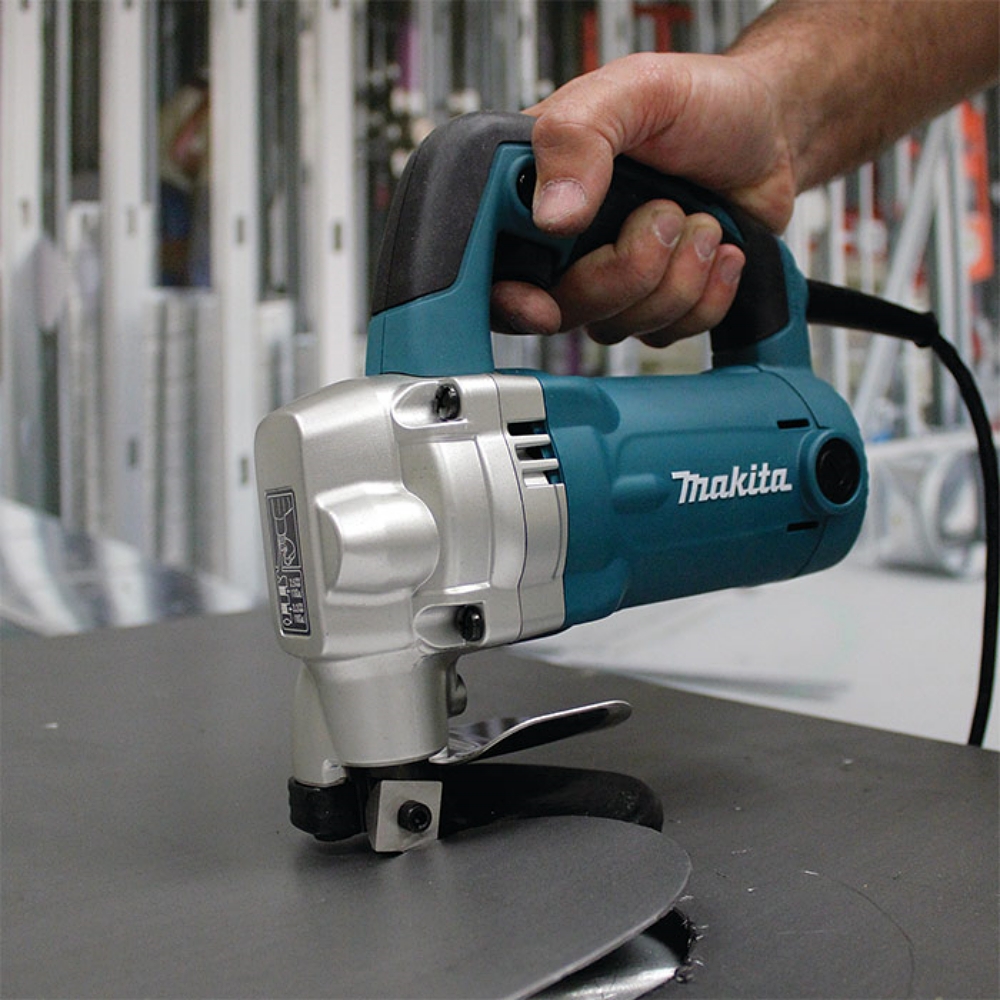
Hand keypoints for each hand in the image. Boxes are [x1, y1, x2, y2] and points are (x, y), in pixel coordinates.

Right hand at [491, 51, 795, 348]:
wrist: (769, 134)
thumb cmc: (701, 103)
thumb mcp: (636, 91)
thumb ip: (580, 136)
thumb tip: (550, 215)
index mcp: (534, 191)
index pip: (491, 267)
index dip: (511, 297)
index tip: (542, 302)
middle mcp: (563, 245)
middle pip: (561, 310)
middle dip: (625, 272)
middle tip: (665, 214)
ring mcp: (608, 280)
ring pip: (618, 328)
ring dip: (676, 277)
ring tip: (700, 219)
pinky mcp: (652, 305)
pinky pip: (666, 335)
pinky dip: (705, 296)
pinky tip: (716, 250)